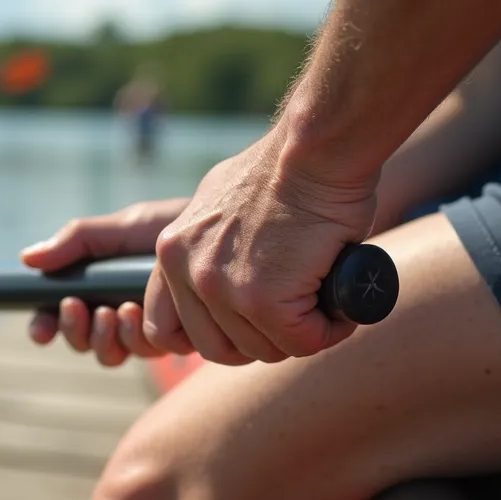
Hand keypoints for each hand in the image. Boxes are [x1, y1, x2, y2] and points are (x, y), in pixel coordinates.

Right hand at [20, 198, 189, 365]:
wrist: (227, 231)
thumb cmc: (175, 224)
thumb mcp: (123, 227)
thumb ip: (77, 241)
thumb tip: (27, 259)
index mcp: (99, 285)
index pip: (61, 314)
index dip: (45, 326)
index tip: (40, 330)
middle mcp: (119, 310)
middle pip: (83, 342)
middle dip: (76, 332)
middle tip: (79, 309)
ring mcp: (148, 328)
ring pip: (112, 354)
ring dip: (105, 338)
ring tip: (113, 311)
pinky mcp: (177, 339)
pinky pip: (147, 353)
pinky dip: (136, 337)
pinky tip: (138, 312)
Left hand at [144, 130, 379, 364]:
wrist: (314, 150)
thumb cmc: (282, 170)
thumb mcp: (218, 206)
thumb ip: (208, 246)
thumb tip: (224, 271)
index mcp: (170, 251)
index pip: (162, 326)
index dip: (207, 334)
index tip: (239, 327)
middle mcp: (186, 271)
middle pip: (215, 347)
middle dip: (257, 341)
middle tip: (292, 320)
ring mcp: (221, 288)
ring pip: (260, 349)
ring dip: (295, 336)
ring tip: (320, 305)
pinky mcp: (263, 299)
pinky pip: (300, 342)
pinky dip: (326, 331)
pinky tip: (338, 309)